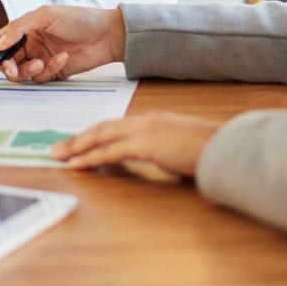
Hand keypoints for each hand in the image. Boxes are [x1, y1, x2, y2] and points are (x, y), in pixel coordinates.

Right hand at [0, 5, 126, 81]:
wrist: (107, 34)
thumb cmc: (78, 19)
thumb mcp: (45, 16)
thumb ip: (18, 28)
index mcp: (26, 28)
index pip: (0, 40)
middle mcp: (30, 44)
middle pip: (7, 61)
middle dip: (7, 66)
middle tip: (11, 68)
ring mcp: (41, 58)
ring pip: (21, 73)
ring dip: (27, 70)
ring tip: (40, 63)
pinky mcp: (53, 71)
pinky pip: (41, 77)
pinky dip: (49, 69)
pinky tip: (63, 57)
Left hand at [51, 111, 221, 177]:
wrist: (227, 147)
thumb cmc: (214, 150)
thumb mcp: (185, 147)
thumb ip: (169, 149)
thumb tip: (163, 159)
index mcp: (156, 120)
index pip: (118, 126)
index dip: (96, 133)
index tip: (80, 141)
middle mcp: (147, 120)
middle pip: (104, 127)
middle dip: (79, 138)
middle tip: (58, 148)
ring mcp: (145, 130)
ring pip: (101, 136)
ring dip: (77, 147)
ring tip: (58, 156)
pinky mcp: (145, 145)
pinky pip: (109, 152)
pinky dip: (89, 158)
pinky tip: (76, 165)